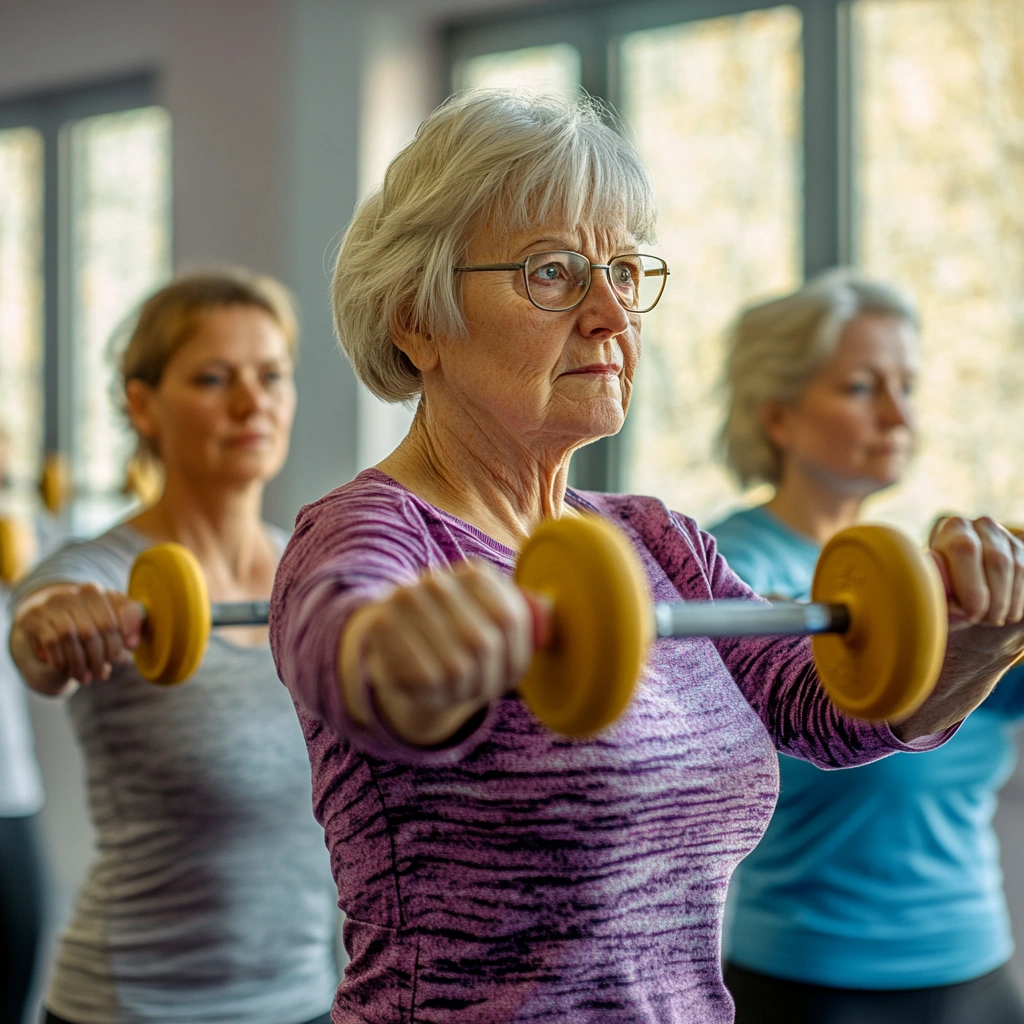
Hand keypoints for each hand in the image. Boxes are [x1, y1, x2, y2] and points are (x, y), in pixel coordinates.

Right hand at [13, 584, 142, 690]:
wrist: (47, 622)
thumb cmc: (87, 624)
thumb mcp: (110, 622)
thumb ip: (129, 628)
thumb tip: (132, 644)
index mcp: (96, 592)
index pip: (111, 623)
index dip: (117, 646)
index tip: (119, 659)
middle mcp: (73, 593)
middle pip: (91, 631)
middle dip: (98, 658)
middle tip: (101, 674)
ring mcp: (52, 603)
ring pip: (69, 637)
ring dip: (79, 663)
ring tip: (85, 677)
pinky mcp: (34, 617)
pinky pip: (51, 641)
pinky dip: (60, 659)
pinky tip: (65, 669)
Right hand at [339, 561, 534, 746]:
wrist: (400, 650)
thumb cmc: (460, 643)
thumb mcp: (493, 629)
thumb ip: (525, 620)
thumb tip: (547, 610)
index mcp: (475, 574)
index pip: (510, 618)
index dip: (516, 656)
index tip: (509, 674)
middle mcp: (440, 580)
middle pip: (484, 643)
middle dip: (488, 678)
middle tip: (482, 689)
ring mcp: (407, 599)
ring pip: (456, 666)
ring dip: (463, 690)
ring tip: (460, 690)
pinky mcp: (383, 626)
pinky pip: (424, 678)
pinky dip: (437, 695)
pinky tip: (436, 692)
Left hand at [929, 516, 1023, 629]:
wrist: (963, 588)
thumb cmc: (942, 592)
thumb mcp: (932, 594)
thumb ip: (940, 602)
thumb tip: (959, 613)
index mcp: (953, 528)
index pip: (965, 549)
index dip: (971, 585)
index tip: (970, 614)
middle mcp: (983, 525)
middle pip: (997, 560)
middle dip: (993, 598)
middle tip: (983, 620)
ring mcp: (1009, 537)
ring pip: (1017, 568)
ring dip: (1007, 601)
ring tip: (991, 619)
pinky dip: (1020, 600)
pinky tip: (1007, 613)